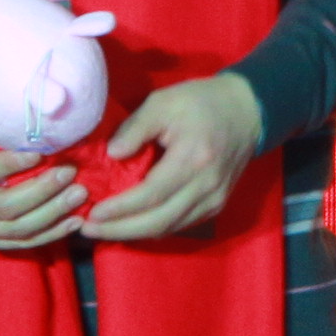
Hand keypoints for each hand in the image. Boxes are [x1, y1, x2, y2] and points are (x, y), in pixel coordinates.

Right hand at [0, 112, 85, 251]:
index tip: (42, 152)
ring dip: (50, 215)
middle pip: (3, 207)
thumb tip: (12, 80)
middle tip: (71, 172)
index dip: (12, 165)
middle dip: (42, 192)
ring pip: (13, 230)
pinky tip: (72, 222)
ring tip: (80, 194)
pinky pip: (14, 243)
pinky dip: (45, 236)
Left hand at [85, 72, 269, 242]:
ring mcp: (214, 199)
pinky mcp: (216, 204)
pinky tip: (131, 224)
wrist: (247, 111)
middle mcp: (206, 186)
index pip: (152, 195)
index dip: (120, 209)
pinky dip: (153, 228)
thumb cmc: (202, 103)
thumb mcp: (164, 102)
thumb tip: (112, 155)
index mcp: (193, 159)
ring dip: (134, 233)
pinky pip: (180, 225)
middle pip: (159, 221)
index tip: (92, 213)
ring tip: (103, 230)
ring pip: (169, 228)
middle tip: (88, 229)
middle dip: (121, 230)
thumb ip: (135, 127)